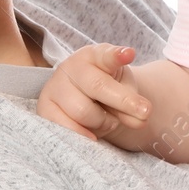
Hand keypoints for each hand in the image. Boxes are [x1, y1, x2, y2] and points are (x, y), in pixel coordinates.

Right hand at [36, 43, 152, 142]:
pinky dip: (84, 135)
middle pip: (98, 87)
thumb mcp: (125, 90)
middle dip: (123, 102)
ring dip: (103, 122)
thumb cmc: (109, 91)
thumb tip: (139, 119)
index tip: (129, 54)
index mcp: (94, 56)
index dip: (117, 55)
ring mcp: (54, 87)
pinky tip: (93, 134)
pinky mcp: (44, 108)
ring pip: (83, 112)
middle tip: (145, 113)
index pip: (106, 55)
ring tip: (107, 120)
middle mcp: (71, 67)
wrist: (86, 100)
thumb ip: (133, 103)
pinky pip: (66, 128)